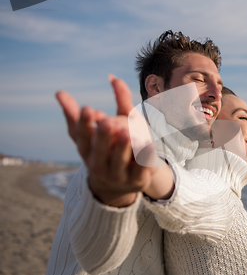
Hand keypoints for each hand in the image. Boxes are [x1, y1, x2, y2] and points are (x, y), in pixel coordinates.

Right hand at [56, 75, 156, 206]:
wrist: (120, 185)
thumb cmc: (104, 151)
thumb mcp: (94, 134)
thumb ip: (87, 113)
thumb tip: (69, 89)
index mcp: (87, 151)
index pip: (83, 138)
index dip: (85, 124)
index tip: (88, 108)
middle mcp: (99, 165)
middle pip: (100, 150)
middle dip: (104, 136)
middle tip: (108, 122)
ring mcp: (118, 175)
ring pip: (121, 160)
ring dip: (123, 146)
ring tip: (126, 133)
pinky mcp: (137, 179)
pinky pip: (141, 167)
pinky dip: (144, 156)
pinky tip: (148, 144)